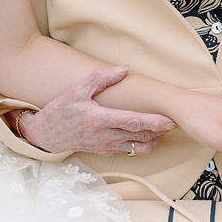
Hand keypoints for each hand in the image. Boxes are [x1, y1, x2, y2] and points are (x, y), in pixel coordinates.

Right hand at [18, 67, 175, 155]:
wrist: (47, 136)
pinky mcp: (107, 152)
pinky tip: (149, 134)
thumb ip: (100, 78)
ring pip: (139, 147)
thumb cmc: (61, 112)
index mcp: (100, 120)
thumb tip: (122, 69)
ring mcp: (107, 146)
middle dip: (161, 130)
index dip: (154, 122)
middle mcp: (106, 136)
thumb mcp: (77, 91)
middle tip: (175, 120)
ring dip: (155, 139)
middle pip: (141, 136)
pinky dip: (143, 143)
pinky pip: (130, 150)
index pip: (133, 123)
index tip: (169, 119)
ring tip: (164, 127)